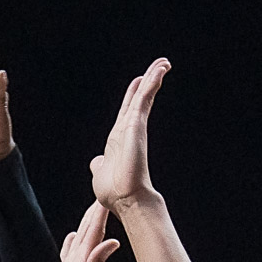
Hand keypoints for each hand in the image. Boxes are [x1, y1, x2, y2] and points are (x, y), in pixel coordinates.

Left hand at [91, 57, 170, 210]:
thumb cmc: (113, 191)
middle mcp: (128, 129)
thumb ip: (100, 165)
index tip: (139, 81)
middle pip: (139, 99)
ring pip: (144, 95)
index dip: (133, 95)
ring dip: (153, 77)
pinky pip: (145, 97)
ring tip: (164, 63)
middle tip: (161, 66)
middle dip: (148, 81)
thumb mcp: (100, 173)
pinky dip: (152, 83)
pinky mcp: (136, 123)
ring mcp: (134, 126)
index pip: (128, 111)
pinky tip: (160, 70)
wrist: (124, 198)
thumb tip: (96, 162)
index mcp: (119, 138)